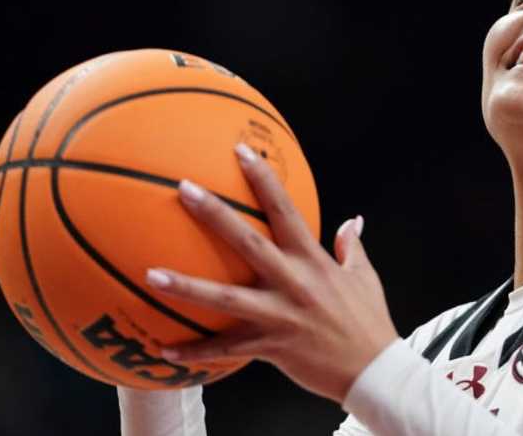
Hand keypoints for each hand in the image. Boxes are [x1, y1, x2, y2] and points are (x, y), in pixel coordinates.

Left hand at [144, 143, 399, 403]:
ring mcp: (279, 315)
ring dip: (186, 286)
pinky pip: (226, 350)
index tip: (241, 151)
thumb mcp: (364, 277)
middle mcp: (293, 282)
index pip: (285, 210)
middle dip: (214, 214)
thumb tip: (353, 222)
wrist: (372, 371)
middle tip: (183, 189)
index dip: (263, 178)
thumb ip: (351, 247)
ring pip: (225, 299)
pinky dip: (195, 352)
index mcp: (313, 260)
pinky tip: (164, 352)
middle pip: (247, 243)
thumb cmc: (369, 321)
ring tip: (150, 275)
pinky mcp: (271, 347)